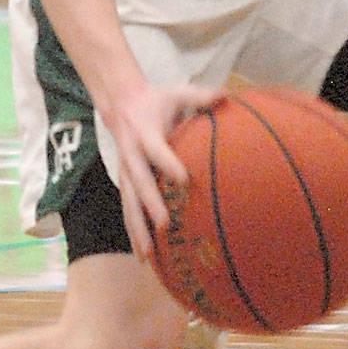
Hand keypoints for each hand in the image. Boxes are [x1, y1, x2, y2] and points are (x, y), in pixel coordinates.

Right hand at [102, 78, 218, 259]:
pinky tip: (143, 256)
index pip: (157, 151)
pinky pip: (128, 209)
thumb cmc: (156, 100)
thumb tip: (227, 94)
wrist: (120, 103)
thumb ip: (201, 95)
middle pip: (140, 183)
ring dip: (137, 228)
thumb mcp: (177, 93)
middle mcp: (131, 156)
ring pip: (129, 203)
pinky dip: (134, 232)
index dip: (168, 163)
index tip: (183, 179)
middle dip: (151, 204)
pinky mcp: (124, 183)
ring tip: (147, 253)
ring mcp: (125, 172)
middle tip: (165, 224)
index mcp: (145, 133)